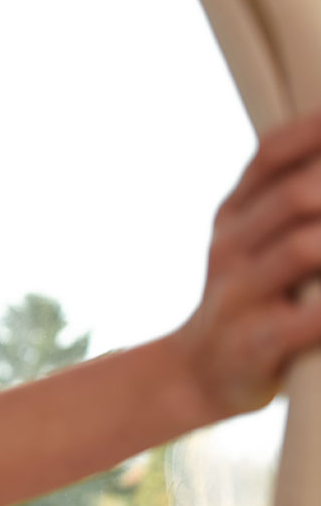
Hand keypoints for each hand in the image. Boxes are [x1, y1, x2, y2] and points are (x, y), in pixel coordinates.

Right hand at [173, 107, 320, 420]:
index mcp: (232, 215)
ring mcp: (238, 294)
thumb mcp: (251, 240)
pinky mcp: (256, 342)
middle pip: (295, 195)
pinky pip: (310, 320)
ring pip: (303, 249)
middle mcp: (230, 247)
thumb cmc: (249, 298)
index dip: (316, 131)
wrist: (197, 374)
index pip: (271, 155)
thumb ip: (284, 198)